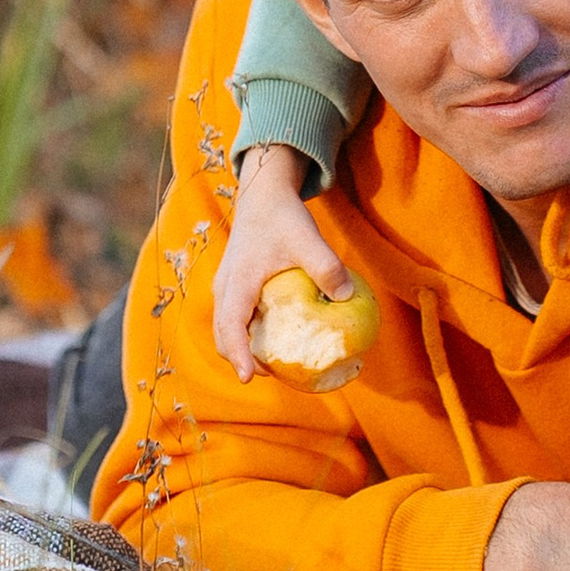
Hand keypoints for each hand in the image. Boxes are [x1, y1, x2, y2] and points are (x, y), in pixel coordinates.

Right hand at [213, 145, 348, 380]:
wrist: (263, 193)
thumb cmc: (283, 216)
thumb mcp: (307, 239)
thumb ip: (327, 267)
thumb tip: (347, 297)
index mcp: (238, 281)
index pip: (230, 325)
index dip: (238, 354)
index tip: (249, 377)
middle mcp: (225, 287)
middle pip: (222, 335)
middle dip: (240, 359)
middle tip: (268, 374)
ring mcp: (225, 286)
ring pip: (225, 328)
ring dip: (241, 348)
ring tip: (271, 361)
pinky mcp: (232, 284)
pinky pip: (232, 317)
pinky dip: (244, 334)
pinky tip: (271, 336)